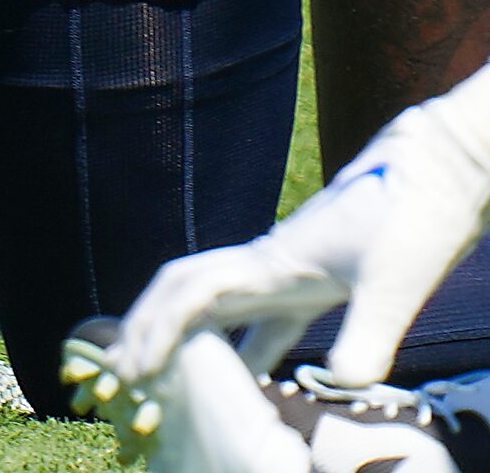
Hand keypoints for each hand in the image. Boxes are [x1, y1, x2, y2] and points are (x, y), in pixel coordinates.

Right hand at [108, 69, 489, 386]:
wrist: (435, 170)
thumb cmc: (413, 215)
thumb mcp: (396, 280)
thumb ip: (369, 333)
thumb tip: (346, 382)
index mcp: (270, 262)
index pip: (190, 295)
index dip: (155, 329)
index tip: (131, 364)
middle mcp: (265, 266)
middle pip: (183, 292)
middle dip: (144, 325)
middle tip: (117, 366)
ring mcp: (286, 272)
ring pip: (215, 305)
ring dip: (182, 335)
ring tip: (158, 372)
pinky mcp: (313, 282)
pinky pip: (260, 321)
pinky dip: (240, 350)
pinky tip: (247, 381)